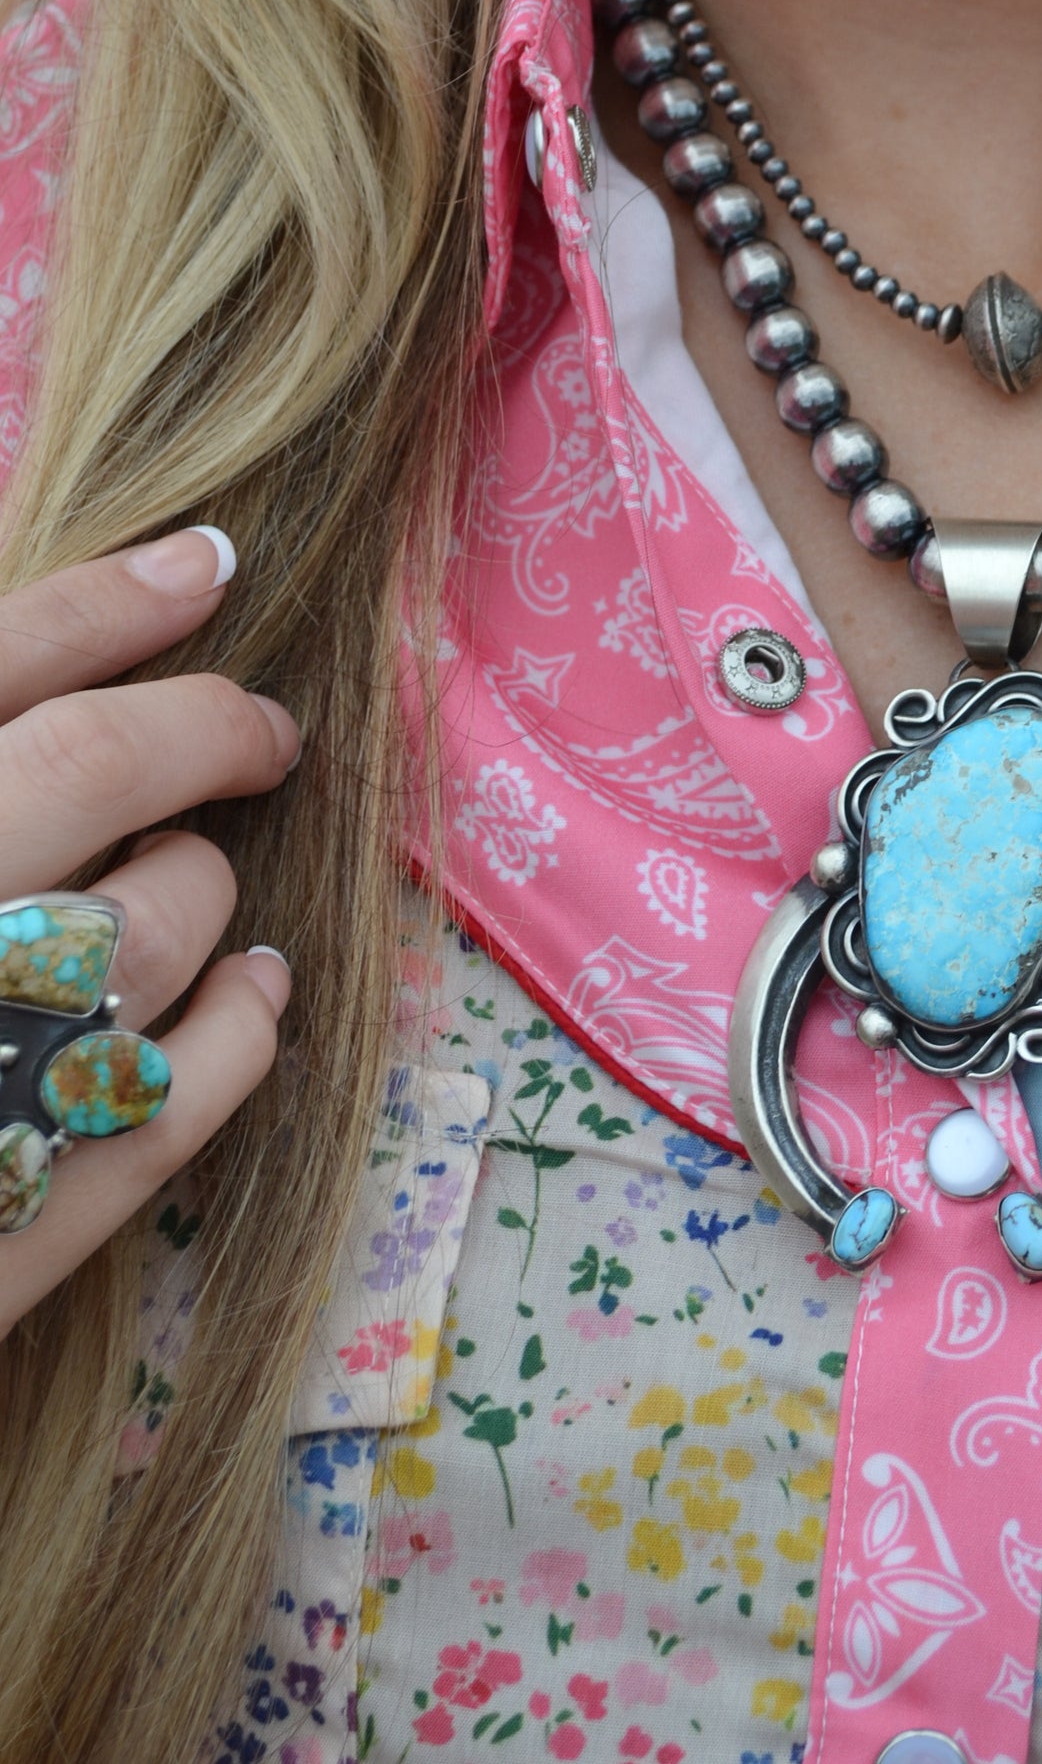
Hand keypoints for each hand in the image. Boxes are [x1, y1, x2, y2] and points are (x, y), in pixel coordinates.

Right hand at [0, 528, 297, 1336]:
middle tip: (258, 721)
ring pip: (160, 920)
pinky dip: (243, 1026)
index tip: (201, 562)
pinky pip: (180, 1099)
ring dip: (207, 878)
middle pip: (97, 766)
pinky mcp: (7, 1236)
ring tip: (201, 867)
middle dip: (201, 723)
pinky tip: (260, 986)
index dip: (107, 599)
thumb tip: (15, 682)